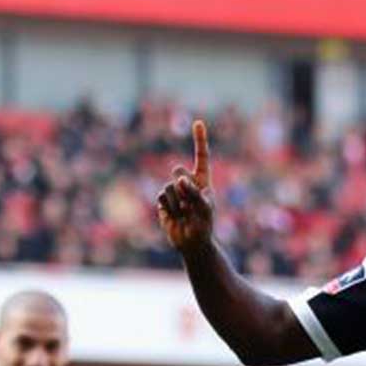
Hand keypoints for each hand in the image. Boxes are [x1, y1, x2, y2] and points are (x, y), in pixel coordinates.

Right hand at [156, 118, 214, 253]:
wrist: (191, 243)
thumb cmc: (203, 225)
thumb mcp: (204, 208)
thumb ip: (194, 192)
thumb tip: (179, 179)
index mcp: (202, 181)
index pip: (201, 157)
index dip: (199, 140)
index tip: (198, 122)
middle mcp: (188, 183)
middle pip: (178, 171)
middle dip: (183, 186)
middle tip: (190, 203)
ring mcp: (174, 191)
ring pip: (168, 186)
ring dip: (177, 202)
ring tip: (184, 214)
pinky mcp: (163, 201)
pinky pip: (161, 197)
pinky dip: (169, 208)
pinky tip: (174, 216)